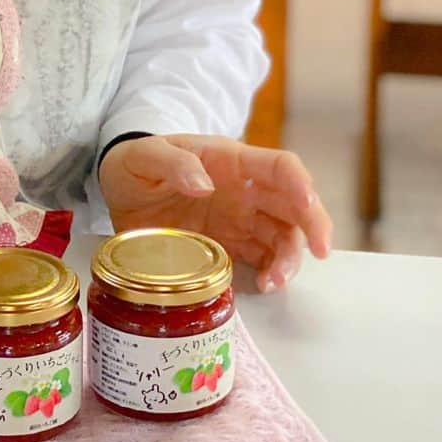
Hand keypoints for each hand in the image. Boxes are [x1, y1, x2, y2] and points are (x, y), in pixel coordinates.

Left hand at [98, 134, 332, 292]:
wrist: (121, 189)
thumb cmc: (136, 162)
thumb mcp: (143, 156)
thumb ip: (171, 163)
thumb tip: (205, 183)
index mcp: (230, 159)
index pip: (279, 165)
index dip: (299, 182)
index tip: (307, 205)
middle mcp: (245, 189)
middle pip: (295, 204)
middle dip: (313, 225)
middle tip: (319, 253)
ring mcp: (241, 218)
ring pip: (284, 236)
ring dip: (289, 258)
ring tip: (274, 282)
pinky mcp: (231, 245)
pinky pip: (263, 259)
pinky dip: (272, 272)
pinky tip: (265, 285)